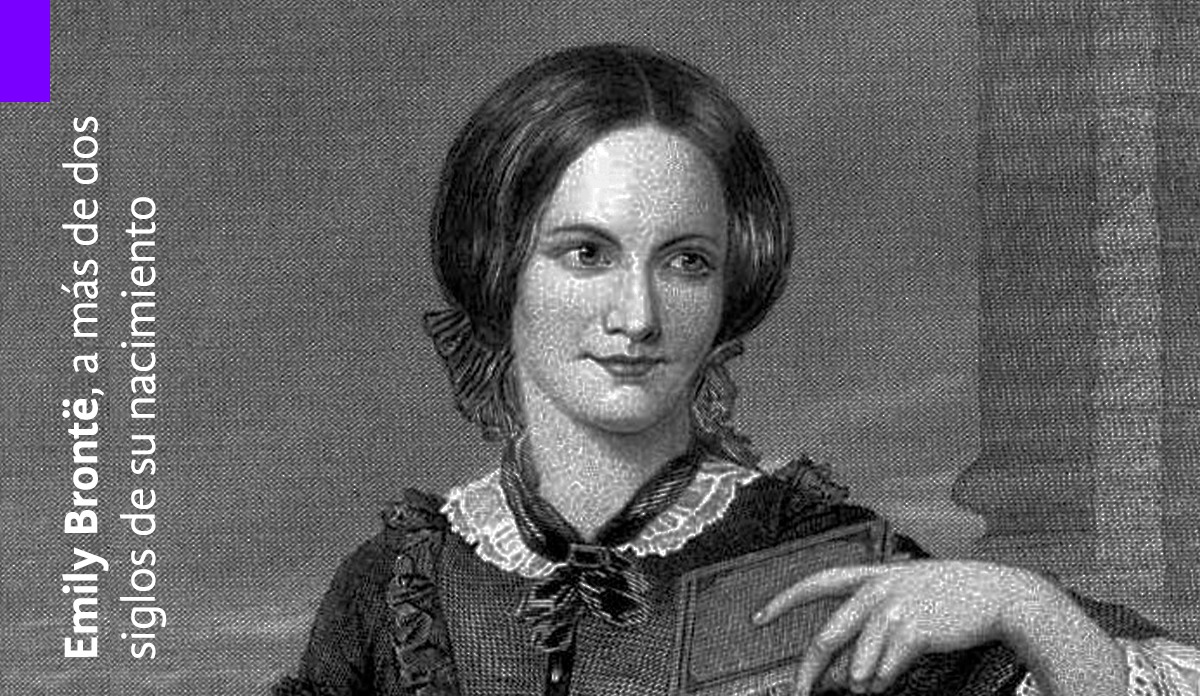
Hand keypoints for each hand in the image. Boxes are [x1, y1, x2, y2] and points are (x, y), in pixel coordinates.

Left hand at [752, 560, 1057, 694]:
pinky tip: (891, 675)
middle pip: (826, 636)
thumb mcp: (907, 595)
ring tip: (871, 682)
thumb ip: (872, 623)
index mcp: (871, 575)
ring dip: (861, 681)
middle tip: (800, 691)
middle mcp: (876, 588)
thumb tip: (845, 669)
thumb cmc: (951, 598)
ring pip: (856, 663)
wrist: (998, 596)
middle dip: (809, 671)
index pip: (815, 583)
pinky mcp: (911, 632)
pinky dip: (884, 680)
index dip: (783, 601)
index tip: (757, 618)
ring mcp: (893, 609)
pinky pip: (884, 672)